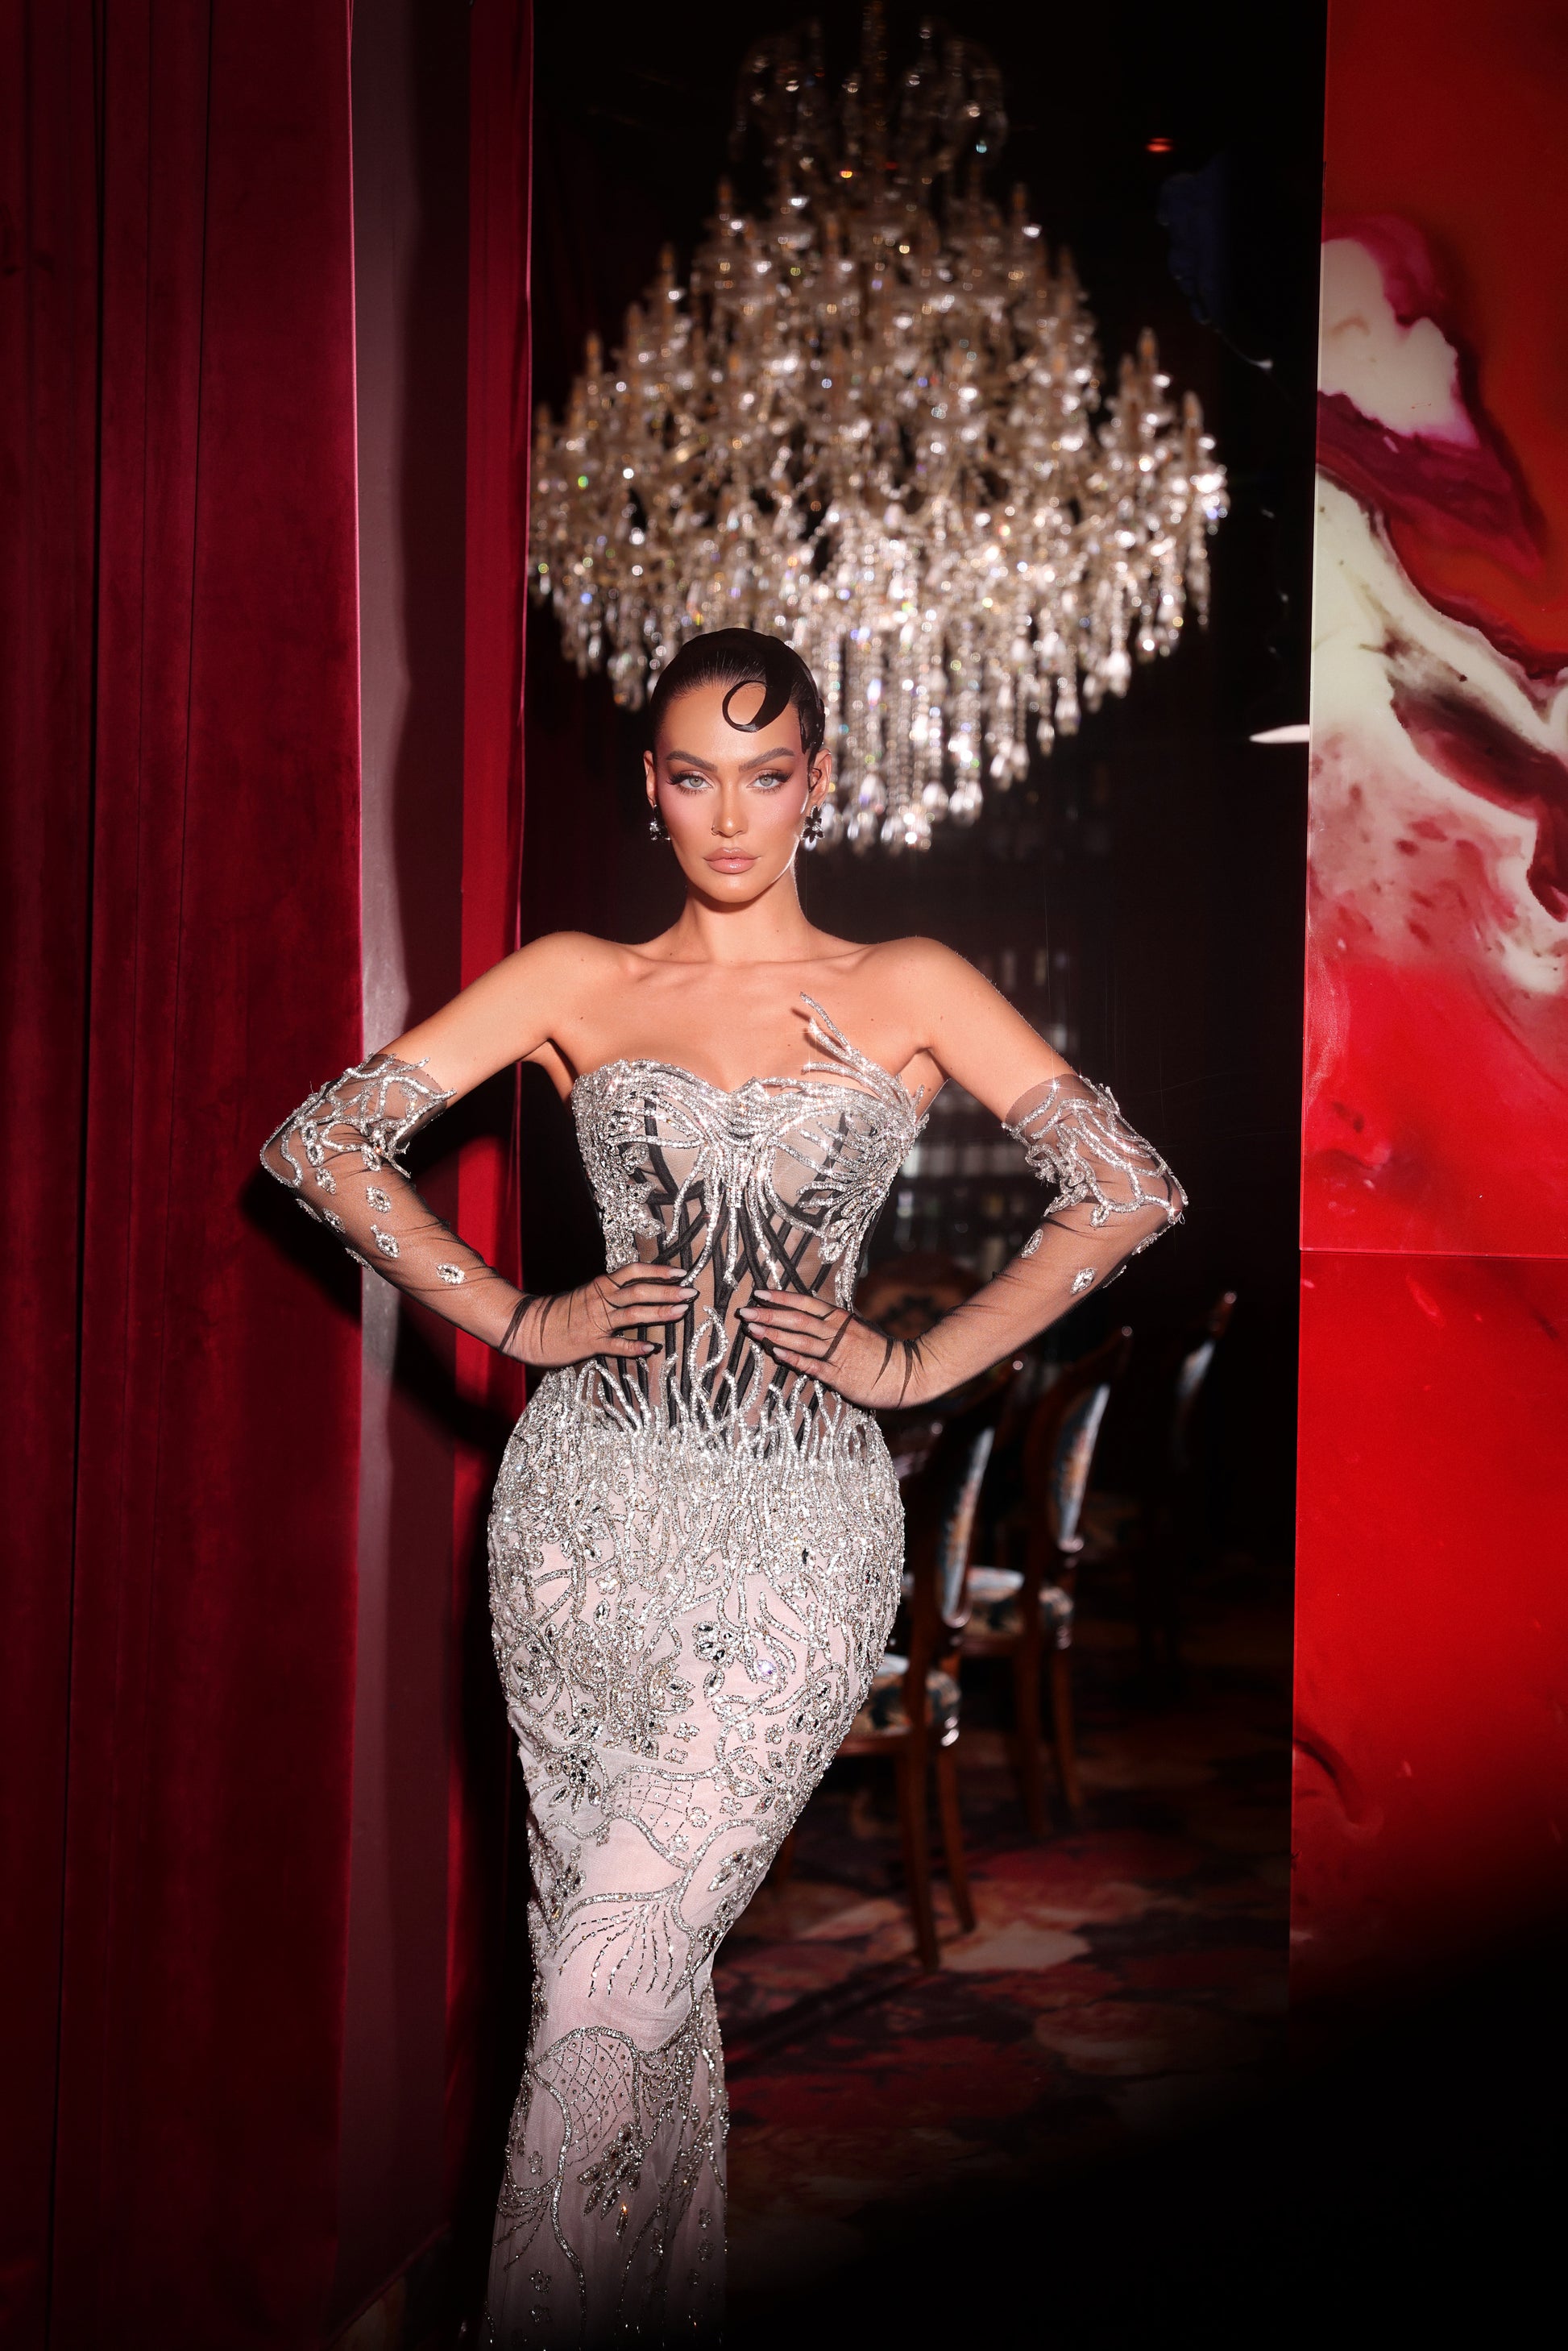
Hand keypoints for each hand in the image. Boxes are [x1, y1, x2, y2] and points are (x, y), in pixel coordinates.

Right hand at [507, 1263, 695, 1365]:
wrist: (528, 1328)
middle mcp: (601, 1300)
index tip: (680, 1271)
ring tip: (681, 1312)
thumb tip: (635, 1290)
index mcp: (600, 1286)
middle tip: (691, 1292)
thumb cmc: (559, 1313)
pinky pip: (616, 1345)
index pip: (633, 1271)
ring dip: (659, 1313)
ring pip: (633, 1315)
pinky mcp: (590, 1344)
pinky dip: (634, 1347)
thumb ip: (609, 1294)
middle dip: (667, 1291)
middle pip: (639, 1291)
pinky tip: (651, 1349)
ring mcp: (597, 1322)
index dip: (658, 1270)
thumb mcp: (585, 1296)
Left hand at [739, 1290, 928, 1409]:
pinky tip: (776, 1354)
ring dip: (774, 1335)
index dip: (782, 1297)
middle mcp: (837, 1333)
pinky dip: (793, 1359)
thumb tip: (818, 1315)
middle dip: (769, 1315)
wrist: (906, 1373)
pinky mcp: (839, 1375)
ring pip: (801, 1341)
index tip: (760, 1293)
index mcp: (841, 1318)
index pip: (806, 1303)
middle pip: (797, 1320)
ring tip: (752, 1330)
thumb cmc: (881, 1351)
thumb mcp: (861, 1329)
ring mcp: (837, 1354)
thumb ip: (838, 1323)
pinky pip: (812, 1365)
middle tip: (745, 1312)